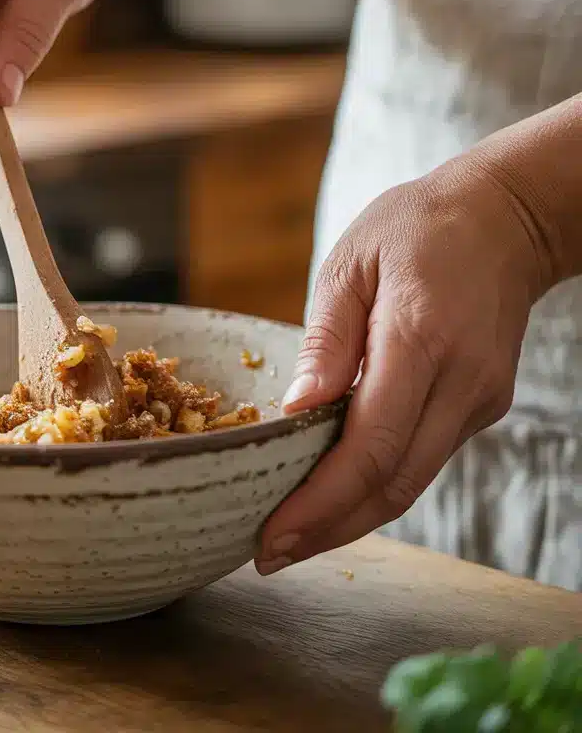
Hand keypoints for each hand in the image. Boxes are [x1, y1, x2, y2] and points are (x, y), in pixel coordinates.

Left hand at [255, 154, 551, 574]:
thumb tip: (296, 412)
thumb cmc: (416, 229)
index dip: (320, 502)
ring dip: (351, 517)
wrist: (505, 219)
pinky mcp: (480, 406)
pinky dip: (376, 486)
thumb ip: (326, 342)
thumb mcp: (351, 265)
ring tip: (291, 534)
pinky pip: (422, 459)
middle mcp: (460, 383)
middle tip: (268, 554)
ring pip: (411, 482)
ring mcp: (479, 400)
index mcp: (420, 339)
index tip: (271, 534)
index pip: (371, 446)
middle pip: (394, 485)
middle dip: (329, 530)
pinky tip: (334, 492)